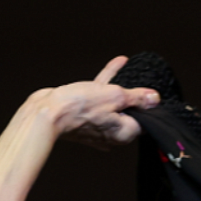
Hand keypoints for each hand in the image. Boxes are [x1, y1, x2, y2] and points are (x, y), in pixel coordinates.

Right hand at [38, 56, 159, 149]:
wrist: (46, 112)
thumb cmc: (78, 108)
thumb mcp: (115, 96)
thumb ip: (136, 97)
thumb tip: (153, 99)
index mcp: (124, 133)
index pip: (145, 121)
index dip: (148, 106)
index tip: (150, 94)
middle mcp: (111, 133)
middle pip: (129, 112)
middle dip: (132, 95)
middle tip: (139, 81)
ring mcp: (97, 126)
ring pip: (112, 103)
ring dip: (118, 85)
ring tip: (125, 68)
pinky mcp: (84, 117)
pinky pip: (99, 100)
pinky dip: (104, 85)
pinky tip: (113, 67)